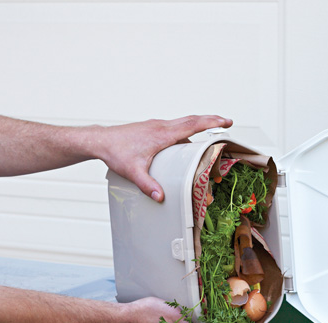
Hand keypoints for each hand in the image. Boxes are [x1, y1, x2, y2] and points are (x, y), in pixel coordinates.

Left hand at [97, 115, 231, 201]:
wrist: (100, 140)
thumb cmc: (116, 152)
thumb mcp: (133, 172)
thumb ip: (148, 185)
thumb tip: (161, 198)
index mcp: (162, 134)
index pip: (192, 125)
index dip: (211, 122)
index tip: (225, 121)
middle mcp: (161, 126)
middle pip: (192, 119)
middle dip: (211, 120)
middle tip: (227, 122)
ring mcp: (157, 125)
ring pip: (183, 122)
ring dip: (199, 124)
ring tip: (211, 131)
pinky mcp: (152, 128)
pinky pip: (174, 126)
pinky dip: (186, 129)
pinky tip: (185, 141)